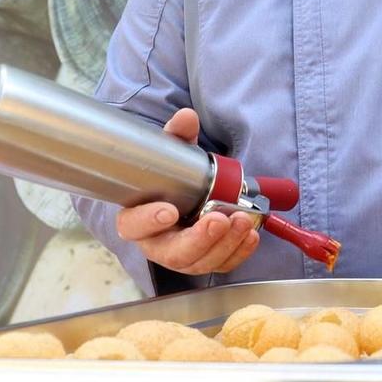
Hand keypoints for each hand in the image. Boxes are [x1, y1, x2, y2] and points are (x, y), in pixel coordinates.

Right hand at [113, 108, 260, 274]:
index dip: (147, 221)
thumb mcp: (173, 154)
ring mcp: (182, 256)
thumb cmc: (172, 179)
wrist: (188, 194)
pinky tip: (250, 234)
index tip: (169, 211)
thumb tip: (186, 117)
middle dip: (198, 239)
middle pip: (172, 253)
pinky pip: (221, 264)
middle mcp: (157, 243)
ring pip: (199, 262)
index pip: (132, 226)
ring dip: (224, 244)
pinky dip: (238, 252)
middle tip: (218, 219)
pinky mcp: (205, 261)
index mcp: (137, 218)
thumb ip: (177, 136)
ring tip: (241, 221)